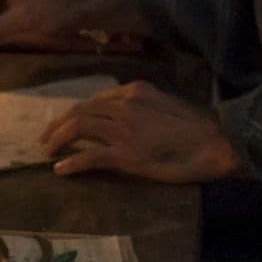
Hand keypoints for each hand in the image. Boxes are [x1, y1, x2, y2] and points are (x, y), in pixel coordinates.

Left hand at [39, 81, 240, 183]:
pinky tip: (60, 170)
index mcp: (134, 90)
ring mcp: (123, 129)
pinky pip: (88, 155)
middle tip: (46, 138)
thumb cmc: (197, 127)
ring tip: (47, 152)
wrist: (216, 141)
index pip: (95, 99)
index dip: (75, 112)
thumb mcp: (164, 104)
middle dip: (58, 124)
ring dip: (58, 139)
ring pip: (78, 127)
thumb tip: (124, 118)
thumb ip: (142, 107)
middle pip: (80, 110)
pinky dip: (71, 162)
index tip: (65, 122)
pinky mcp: (125, 154)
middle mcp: (123, 104)